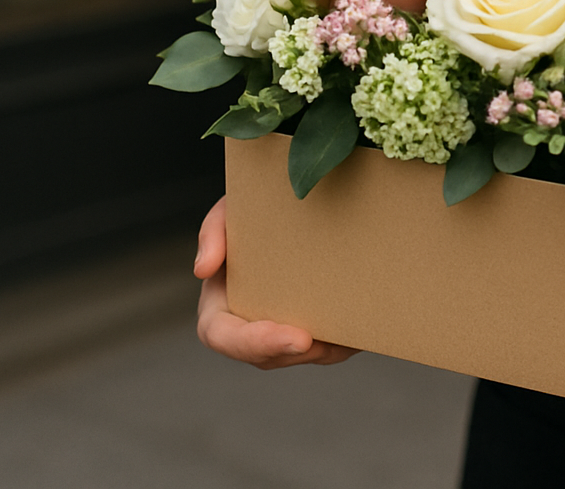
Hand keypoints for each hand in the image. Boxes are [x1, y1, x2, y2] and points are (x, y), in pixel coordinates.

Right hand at [194, 196, 358, 368]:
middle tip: (319, 342)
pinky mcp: (314, 329)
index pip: (221, 336)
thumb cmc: (255, 211)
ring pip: (302, 355)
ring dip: (325, 351)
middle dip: (291, 353)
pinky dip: (344, 342)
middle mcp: (249, 325)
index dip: (254, 343)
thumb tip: (203, 269)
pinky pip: (328, 346)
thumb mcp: (230, 210)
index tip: (296, 336)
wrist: (294, 210)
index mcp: (219, 305)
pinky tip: (361, 329)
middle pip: (265, 355)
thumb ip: (212, 232)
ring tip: (348, 336)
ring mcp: (282, 330)